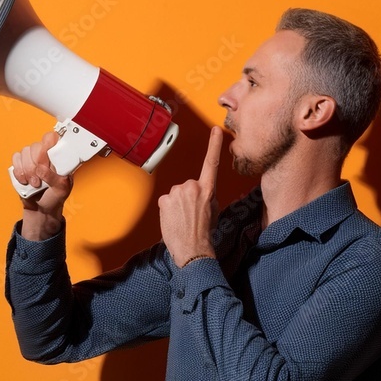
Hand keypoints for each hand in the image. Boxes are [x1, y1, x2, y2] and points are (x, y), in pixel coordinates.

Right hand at [12, 131, 72, 239]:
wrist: (41, 208)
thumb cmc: (55, 196)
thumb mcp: (62, 190)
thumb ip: (56, 178)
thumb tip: (42, 170)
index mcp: (58, 156)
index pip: (53, 138)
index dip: (48, 146)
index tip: (47, 162)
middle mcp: (45, 153)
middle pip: (36, 146)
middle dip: (37, 164)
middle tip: (40, 178)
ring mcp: (32, 158)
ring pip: (25, 152)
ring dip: (28, 170)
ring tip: (35, 183)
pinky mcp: (20, 164)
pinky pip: (15, 159)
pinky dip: (19, 172)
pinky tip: (25, 181)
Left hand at [159, 126, 221, 266]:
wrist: (193, 250)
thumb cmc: (204, 233)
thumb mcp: (214, 210)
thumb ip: (207, 196)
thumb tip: (200, 192)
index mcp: (208, 189)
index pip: (211, 163)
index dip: (214, 145)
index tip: (216, 130)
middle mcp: (192, 187)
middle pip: (187, 186)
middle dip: (187, 198)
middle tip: (191, 215)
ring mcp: (177, 192)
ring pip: (175, 195)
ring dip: (177, 205)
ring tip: (183, 220)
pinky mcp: (165, 200)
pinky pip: (166, 202)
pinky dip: (168, 210)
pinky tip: (174, 221)